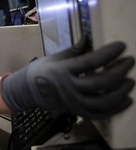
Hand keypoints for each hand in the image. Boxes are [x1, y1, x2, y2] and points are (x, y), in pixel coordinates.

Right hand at [0, 37, 134, 118]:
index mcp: (62, 70)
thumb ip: (74, 50)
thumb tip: (89, 38)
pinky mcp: (75, 110)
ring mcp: (72, 102)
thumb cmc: (41, 71)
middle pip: (100, 82)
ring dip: (120, 92)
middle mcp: (68, 87)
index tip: (121, 45)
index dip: (109, 53)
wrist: (28, 90)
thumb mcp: (55, 57)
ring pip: (102, 101)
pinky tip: (125, 100)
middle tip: (129, 61)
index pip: (91, 61)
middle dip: (119, 71)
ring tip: (129, 81)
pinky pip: (98, 114)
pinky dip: (114, 109)